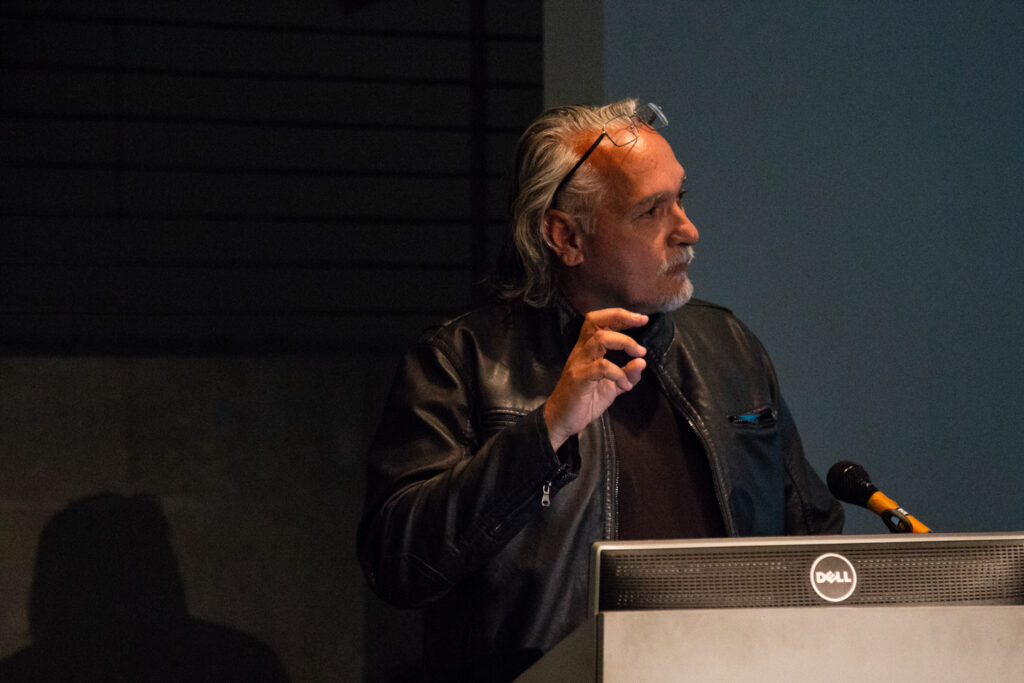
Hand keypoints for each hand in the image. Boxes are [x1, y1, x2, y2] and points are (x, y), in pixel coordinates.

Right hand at [544, 308, 648, 449]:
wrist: (561, 421)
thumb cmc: (585, 401)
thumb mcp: (611, 387)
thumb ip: (626, 374)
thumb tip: (642, 362)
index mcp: (587, 349)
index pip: (598, 322)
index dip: (620, 315)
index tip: (642, 319)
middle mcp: (581, 352)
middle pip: (596, 322)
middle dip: (621, 317)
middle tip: (642, 322)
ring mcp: (579, 364)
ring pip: (600, 339)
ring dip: (625, 342)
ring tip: (639, 354)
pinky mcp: (579, 379)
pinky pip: (602, 367)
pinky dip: (620, 374)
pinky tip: (626, 385)